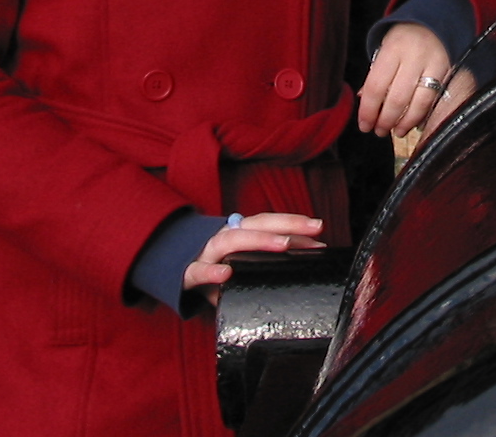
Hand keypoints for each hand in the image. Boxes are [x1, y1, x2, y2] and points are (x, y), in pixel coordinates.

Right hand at [181, 213, 324, 300]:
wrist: (176, 273)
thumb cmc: (219, 266)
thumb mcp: (245, 261)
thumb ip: (273, 257)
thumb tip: (314, 252)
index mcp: (239, 233)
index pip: (268, 222)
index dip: (293, 222)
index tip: (319, 227)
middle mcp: (224, 237)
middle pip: (256, 224)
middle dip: (285, 224)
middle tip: (313, 228)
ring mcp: (206, 254)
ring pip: (230, 241)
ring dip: (257, 240)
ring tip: (282, 245)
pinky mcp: (189, 274)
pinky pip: (198, 272)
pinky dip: (211, 272)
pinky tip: (226, 274)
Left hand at [357, 22, 474, 136]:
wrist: (435, 21)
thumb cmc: (404, 39)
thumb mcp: (385, 49)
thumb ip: (376, 74)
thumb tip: (363, 100)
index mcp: (392, 49)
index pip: (376, 85)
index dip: (368, 110)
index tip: (364, 125)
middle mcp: (413, 56)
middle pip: (397, 98)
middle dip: (386, 120)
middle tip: (379, 131)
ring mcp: (434, 64)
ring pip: (419, 102)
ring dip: (405, 122)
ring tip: (396, 131)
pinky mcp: (448, 72)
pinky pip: (434, 100)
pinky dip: (422, 115)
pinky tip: (413, 122)